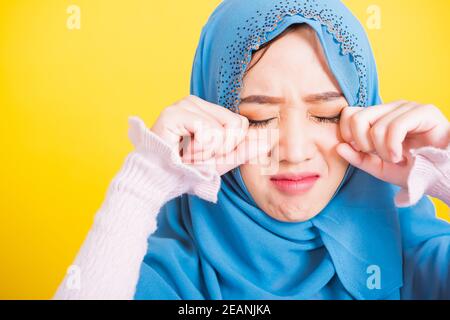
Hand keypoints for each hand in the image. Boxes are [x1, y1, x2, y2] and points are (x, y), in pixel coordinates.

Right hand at [150, 95, 272, 174]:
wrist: (160, 181)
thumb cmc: (188, 170)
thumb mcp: (223, 160)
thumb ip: (245, 149)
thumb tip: (271, 138)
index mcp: (206, 110)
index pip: (240, 122)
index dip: (230, 146)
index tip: (208, 153)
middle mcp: (195, 102)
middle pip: (235, 125)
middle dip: (221, 149)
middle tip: (197, 154)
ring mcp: (182, 105)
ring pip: (222, 130)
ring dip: (207, 152)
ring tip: (187, 153)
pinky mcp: (173, 114)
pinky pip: (206, 132)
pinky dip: (198, 151)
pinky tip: (181, 151)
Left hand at [336, 100, 449, 188]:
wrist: (443, 175)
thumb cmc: (412, 170)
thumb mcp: (380, 168)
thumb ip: (358, 158)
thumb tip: (338, 147)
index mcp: (378, 117)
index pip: (348, 113)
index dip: (348, 134)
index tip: (362, 151)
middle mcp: (390, 108)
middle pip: (356, 117)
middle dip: (363, 143)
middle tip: (379, 156)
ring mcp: (407, 107)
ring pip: (376, 126)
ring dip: (383, 151)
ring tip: (396, 158)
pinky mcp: (425, 112)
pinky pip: (396, 126)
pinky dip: (393, 146)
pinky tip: (402, 156)